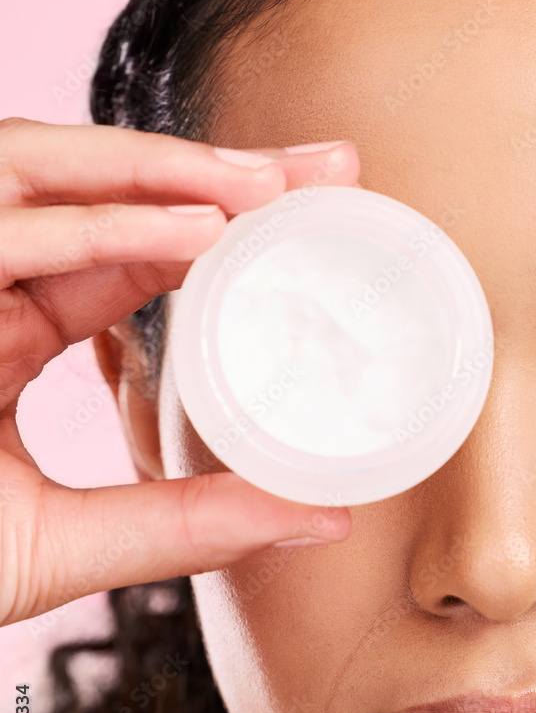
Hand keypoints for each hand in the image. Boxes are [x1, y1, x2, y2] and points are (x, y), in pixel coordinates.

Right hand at [0, 118, 359, 625]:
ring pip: (44, 178)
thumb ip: (190, 526)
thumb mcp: (69, 545)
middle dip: (215, 173)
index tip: (312, 219)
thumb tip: (323, 517)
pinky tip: (197, 230)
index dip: (221, 229)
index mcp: (5, 334)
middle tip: (326, 166)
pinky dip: (96, 224)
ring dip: (165, 173)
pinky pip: (0, 228)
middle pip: (102, 196)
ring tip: (277, 185)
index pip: (128, 256)